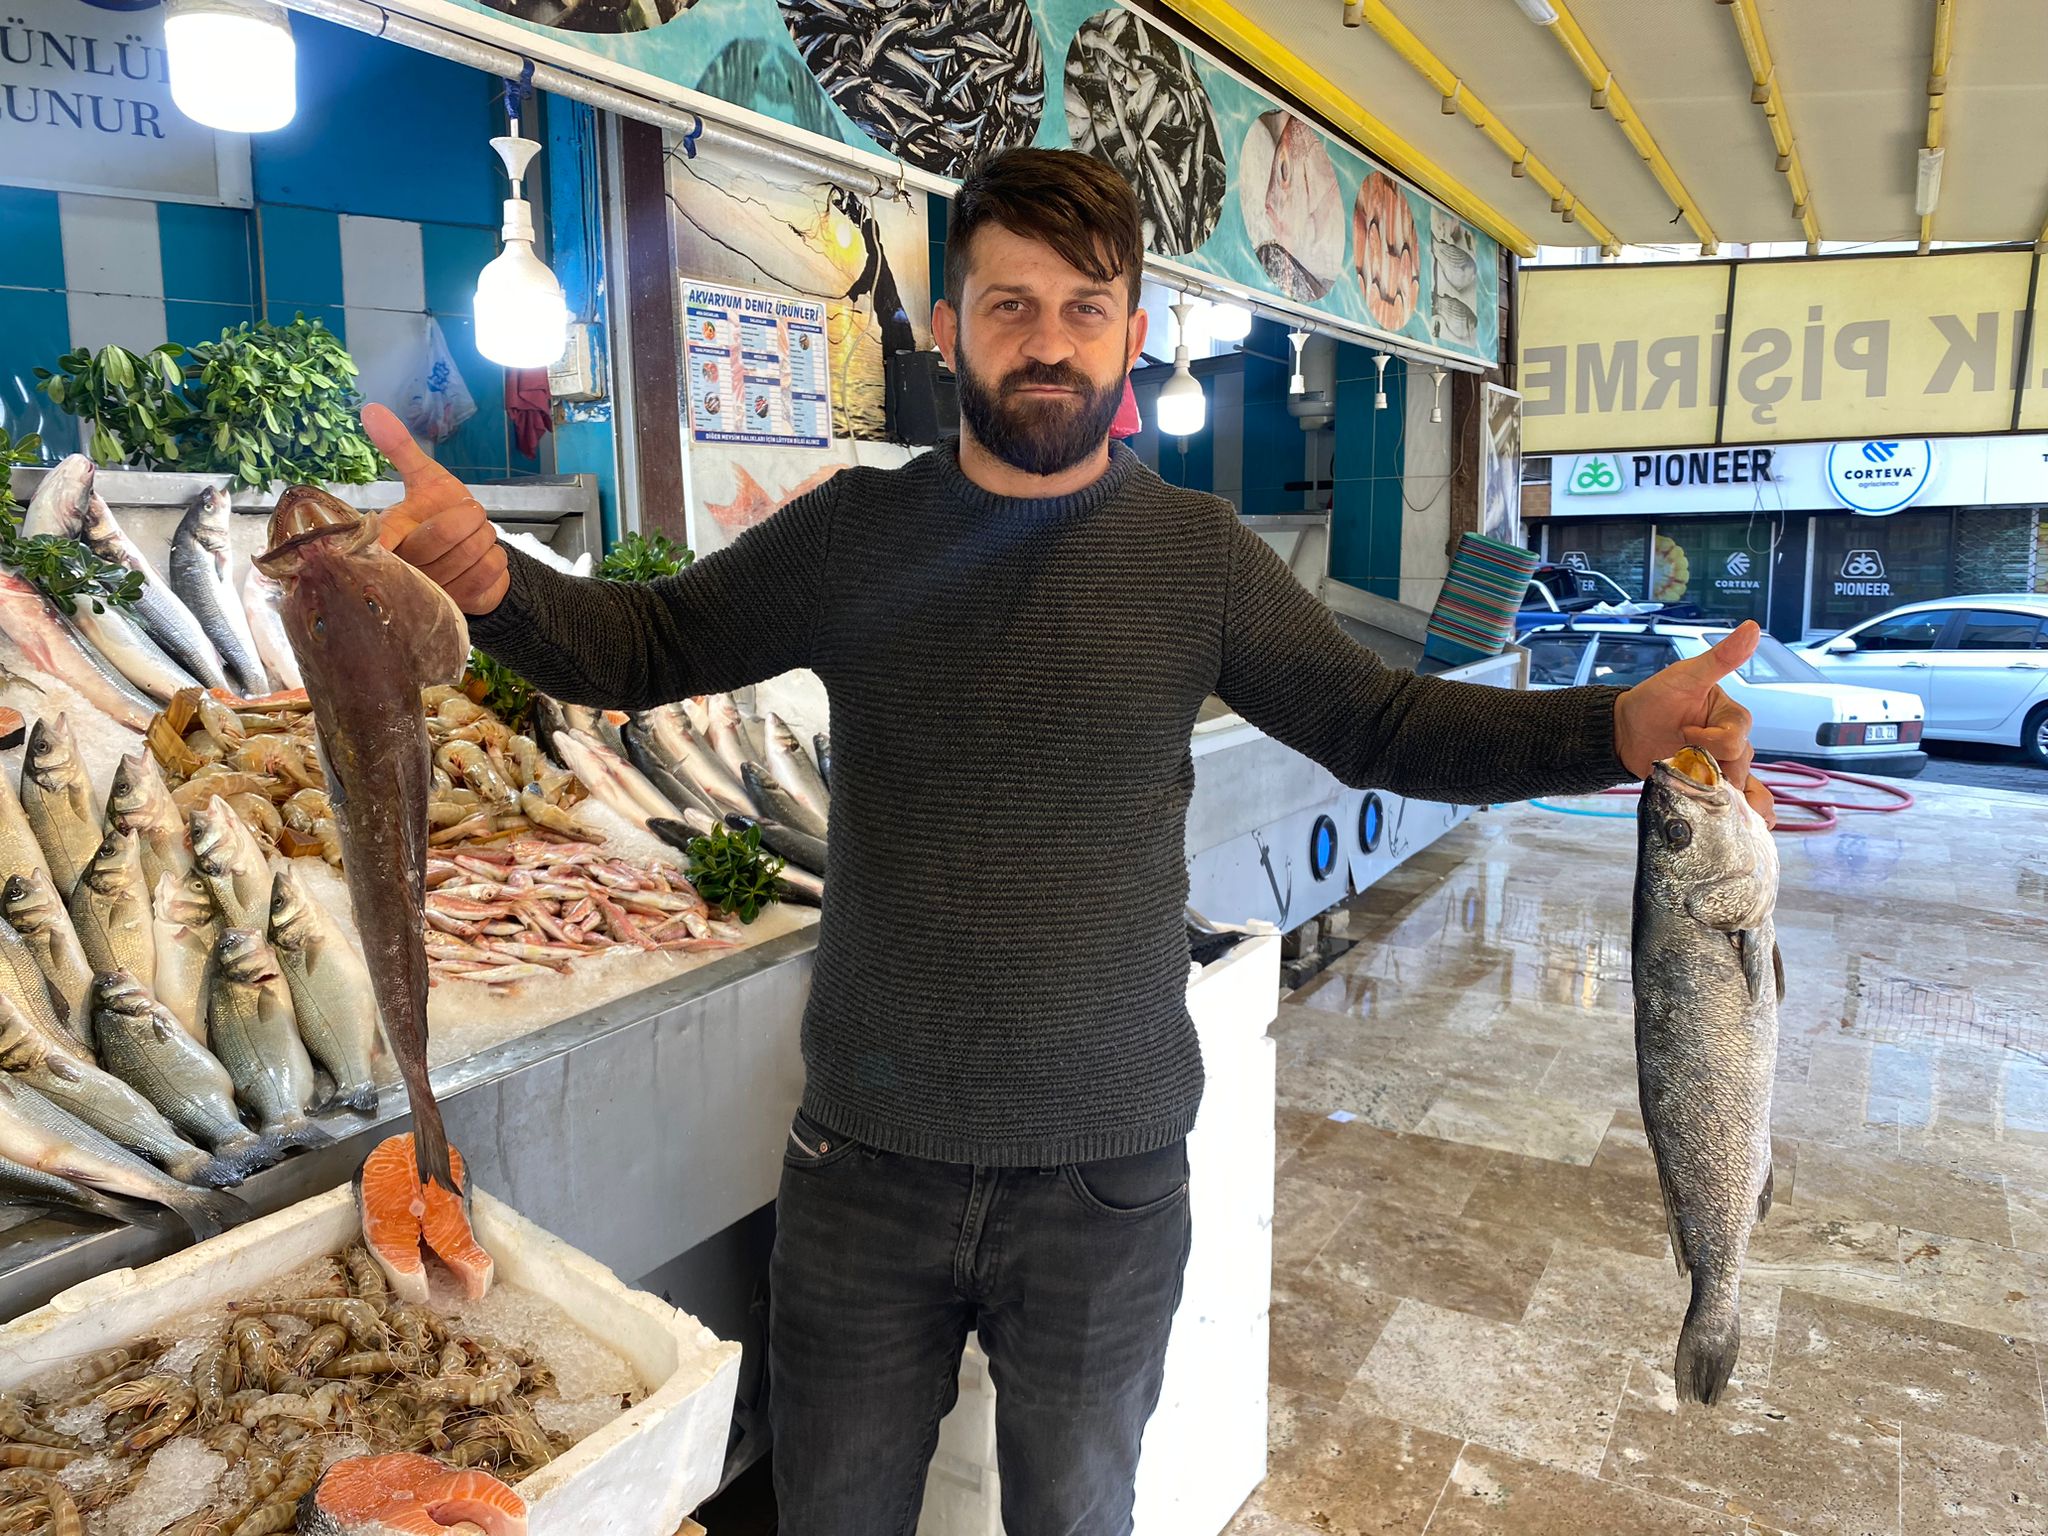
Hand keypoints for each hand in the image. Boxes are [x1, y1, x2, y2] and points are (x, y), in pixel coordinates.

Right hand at [361, 404, 509, 614]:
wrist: (472, 550)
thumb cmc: (439, 514)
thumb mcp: (424, 478)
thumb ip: (399, 447)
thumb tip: (371, 408)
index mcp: (389, 537)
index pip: (381, 543)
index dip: (389, 540)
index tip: (399, 533)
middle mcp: (406, 569)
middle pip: (446, 535)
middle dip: (469, 514)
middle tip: (468, 512)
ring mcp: (433, 591)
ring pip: (474, 552)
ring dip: (485, 536)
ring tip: (473, 535)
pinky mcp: (462, 604)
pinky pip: (493, 570)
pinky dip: (497, 557)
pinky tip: (482, 557)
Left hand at [1614, 621, 1777, 827]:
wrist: (1622, 731)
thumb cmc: (1653, 699)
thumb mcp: (1685, 676)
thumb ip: (1719, 659)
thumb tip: (1752, 627)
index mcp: (1730, 715)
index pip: (1739, 731)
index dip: (1714, 738)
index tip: (1686, 733)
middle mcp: (1732, 742)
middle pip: (1741, 761)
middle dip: (1719, 768)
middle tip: (1689, 765)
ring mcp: (1721, 767)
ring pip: (1746, 786)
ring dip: (1742, 801)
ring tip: (1734, 813)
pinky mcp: (1708, 788)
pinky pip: (1737, 803)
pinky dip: (1745, 816)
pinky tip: (1748, 829)